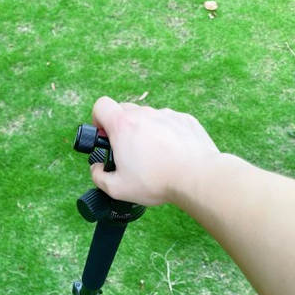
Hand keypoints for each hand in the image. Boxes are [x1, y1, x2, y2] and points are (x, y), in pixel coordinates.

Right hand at [90, 96, 219, 205]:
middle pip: (124, 110)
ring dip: (145, 131)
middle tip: (127, 150)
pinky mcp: (185, 119)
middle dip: (121, 127)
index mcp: (123, 125)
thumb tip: (97, 169)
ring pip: (148, 117)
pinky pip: (169, 122)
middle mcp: (144, 114)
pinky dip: (166, 134)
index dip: (98, 118)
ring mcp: (166, 114)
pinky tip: (173, 154)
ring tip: (154, 156)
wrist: (197, 177)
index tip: (104, 134)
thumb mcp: (117, 189)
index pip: (101, 105)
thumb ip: (98, 178)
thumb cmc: (156, 181)